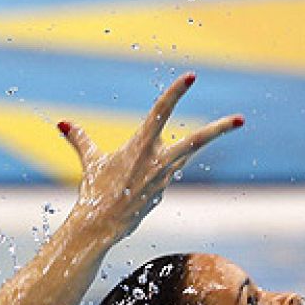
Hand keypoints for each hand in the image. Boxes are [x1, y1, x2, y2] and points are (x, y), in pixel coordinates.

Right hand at [58, 72, 242, 235]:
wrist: (100, 227)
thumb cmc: (94, 191)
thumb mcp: (90, 161)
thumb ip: (79, 139)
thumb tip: (63, 123)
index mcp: (140, 146)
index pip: (161, 111)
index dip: (176, 92)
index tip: (191, 77)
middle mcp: (157, 160)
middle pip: (195, 141)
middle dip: (219, 129)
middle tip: (241, 119)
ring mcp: (164, 178)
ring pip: (185, 155)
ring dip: (197, 143)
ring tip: (213, 133)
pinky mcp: (163, 191)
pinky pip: (166, 173)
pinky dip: (158, 170)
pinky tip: (139, 184)